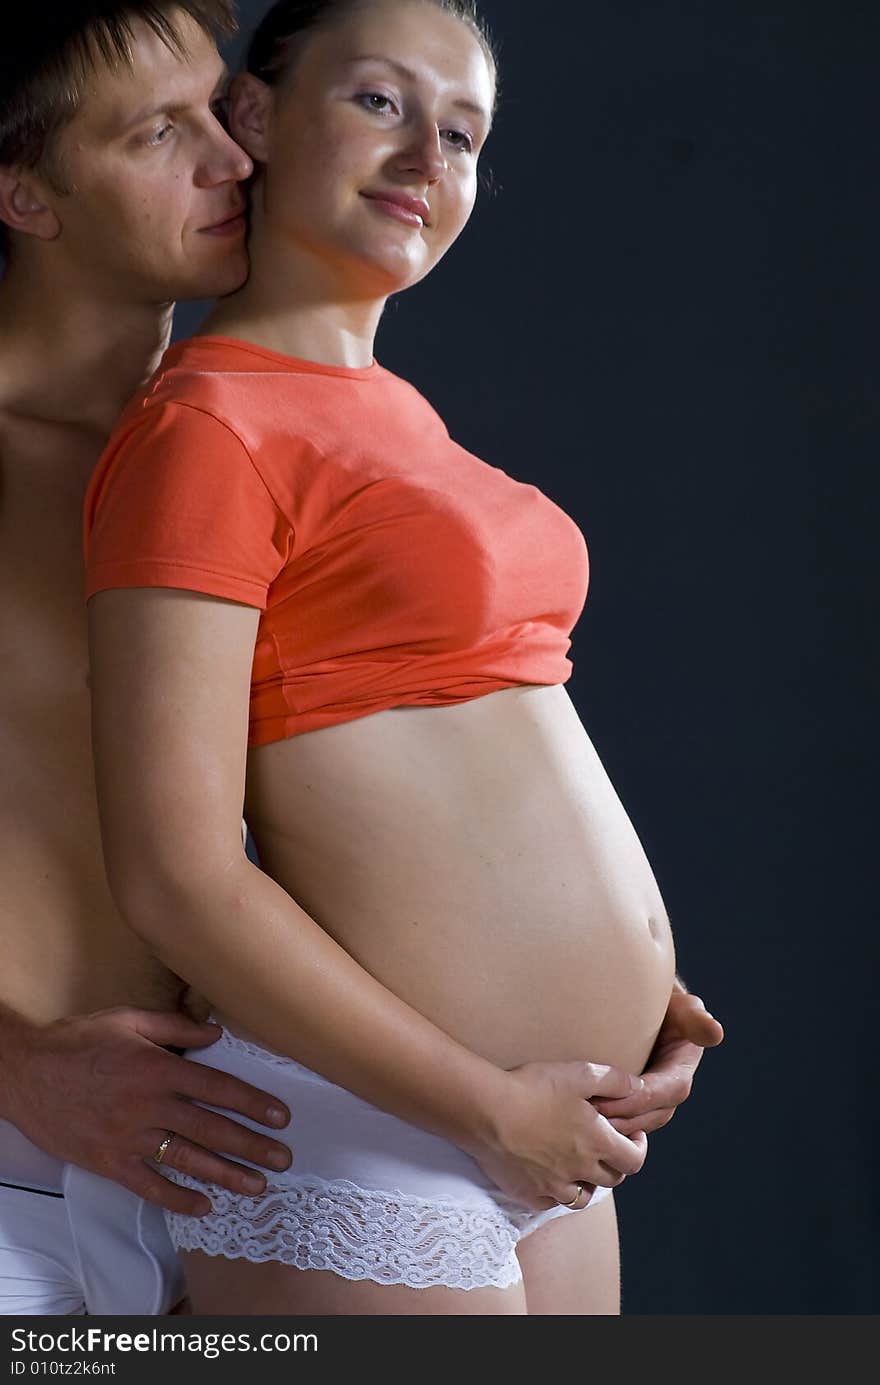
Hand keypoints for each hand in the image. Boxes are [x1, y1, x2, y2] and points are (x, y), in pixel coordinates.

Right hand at [4, 1007, 293, 1216]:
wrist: (25, 1072)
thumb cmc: (79, 1040)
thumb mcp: (128, 1020)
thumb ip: (176, 1027)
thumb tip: (217, 1033)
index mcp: (157, 1068)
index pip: (218, 1088)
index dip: (252, 1103)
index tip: (280, 1117)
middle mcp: (148, 1105)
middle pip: (211, 1129)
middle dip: (251, 1146)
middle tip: (282, 1160)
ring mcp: (128, 1137)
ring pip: (187, 1160)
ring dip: (225, 1175)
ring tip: (256, 1187)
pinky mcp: (108, 1161)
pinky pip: (148, 1186)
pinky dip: (177, 1199)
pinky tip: (203, 1206)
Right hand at [470, 1061, 648, 1211]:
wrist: (485, 1110)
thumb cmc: (532, 1088)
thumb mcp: (579, 1074)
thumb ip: (615, 1081)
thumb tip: (639, 1088)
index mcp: (597, 1143)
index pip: (635, 1160)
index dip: (638, 1149)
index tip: (631, 1136)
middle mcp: (580, 1170)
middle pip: (612, 1179)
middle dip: (614, 1163)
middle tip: (604, 1146)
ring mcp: (553, 1186)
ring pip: (583, 1197)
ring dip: (587, 1182)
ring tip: (579, 1163)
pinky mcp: (528, 1194)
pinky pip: (551, 1202)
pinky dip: (556, 1192)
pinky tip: (549, 1175)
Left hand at [593, 991, 723, 1136]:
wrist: (639, 997)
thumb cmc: (660, 996)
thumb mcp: (679, 1003)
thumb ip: (694, 1016)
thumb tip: (715, 1033)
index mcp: (681, 1068)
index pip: (667, 1092)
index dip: (639, 1100)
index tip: (609, 1099)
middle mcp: (668, 1089)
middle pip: (650, 1115)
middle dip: (621, 1118)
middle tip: (587, 1114)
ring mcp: (649, 1097)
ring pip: (635, 1122)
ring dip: (610, 1124)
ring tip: (580, 1117)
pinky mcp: (629, 1098)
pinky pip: (619, 1117)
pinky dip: (603, 1121)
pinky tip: (579, 1116)